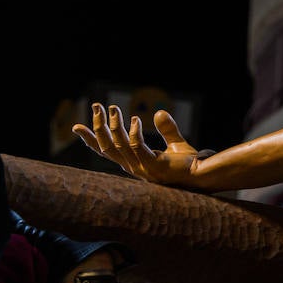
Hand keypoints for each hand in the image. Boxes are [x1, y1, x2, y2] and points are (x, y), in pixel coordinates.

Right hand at [72, 104, 202, 185]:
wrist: (205, 176)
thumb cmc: (190, 165)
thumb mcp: (175, 145)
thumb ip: (167, 130)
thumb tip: (159, 113)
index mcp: (135, 163)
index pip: (107, 152)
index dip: (91, 140)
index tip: (77, 126)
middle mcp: (134, 167)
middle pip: (107, 147)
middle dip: (98, 127)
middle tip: (96, 105)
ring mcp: (143, 168)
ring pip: (118, 145)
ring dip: (113, 125)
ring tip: (112, 107)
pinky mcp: (154, 166)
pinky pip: (136, 147)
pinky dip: (133, 132)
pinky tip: (135, 118)